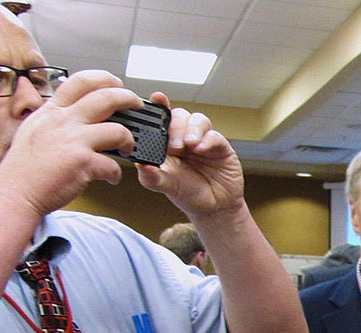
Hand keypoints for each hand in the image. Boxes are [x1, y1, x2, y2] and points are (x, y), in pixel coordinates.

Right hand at [0, 70, 139, 217]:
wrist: (16, 192)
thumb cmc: (25, 167)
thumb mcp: (34, 130)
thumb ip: (54, 119)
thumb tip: (71, 111)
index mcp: (52, 111)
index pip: (81, 81)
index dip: (104, 78)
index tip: (116, 83)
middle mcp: (63, 121)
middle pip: (106, 98)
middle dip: (129, 98)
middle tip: (138, 105)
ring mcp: (74, 140)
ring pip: (119, 130)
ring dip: (130, 141)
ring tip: (127, 150)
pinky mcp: (83, 162)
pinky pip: (114, 165)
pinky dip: (116, 174)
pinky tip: (110, 178)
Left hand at [135, 92, 245, 223]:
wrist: (214, 207)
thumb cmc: (188, 193)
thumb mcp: (166, 186)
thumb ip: (151, 176)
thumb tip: (140, 164)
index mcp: (165, 143)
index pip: (160, 119)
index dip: (158, 106)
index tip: (157, 98)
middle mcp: (183, 138)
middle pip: (179, 115)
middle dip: (175, 126)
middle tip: (174, 145)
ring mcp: (202, 140)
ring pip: (197, 119)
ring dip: (192, 129)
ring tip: (190, 145)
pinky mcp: (220, 146)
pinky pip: (214, 135)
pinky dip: (207, 139)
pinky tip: (202, 149)